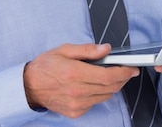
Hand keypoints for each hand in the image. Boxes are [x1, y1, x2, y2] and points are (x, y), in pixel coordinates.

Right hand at [23, 43, 138, 117]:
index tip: (132, 68)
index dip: (124, 72)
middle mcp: (77, 91)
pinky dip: (100, 94)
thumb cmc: (46, 66)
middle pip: (110, 87)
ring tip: (112, 76)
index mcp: (75, 73)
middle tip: (127, 71)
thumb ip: (88, 50)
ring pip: (105, 96)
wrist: (29, 86)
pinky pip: (95, 102)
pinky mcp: (75, 111)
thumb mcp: (65, 50)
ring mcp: (77, 103)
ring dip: (113, 86)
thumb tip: (106, 49)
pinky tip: (96, 85)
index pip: (108, 76)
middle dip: (123, 78)